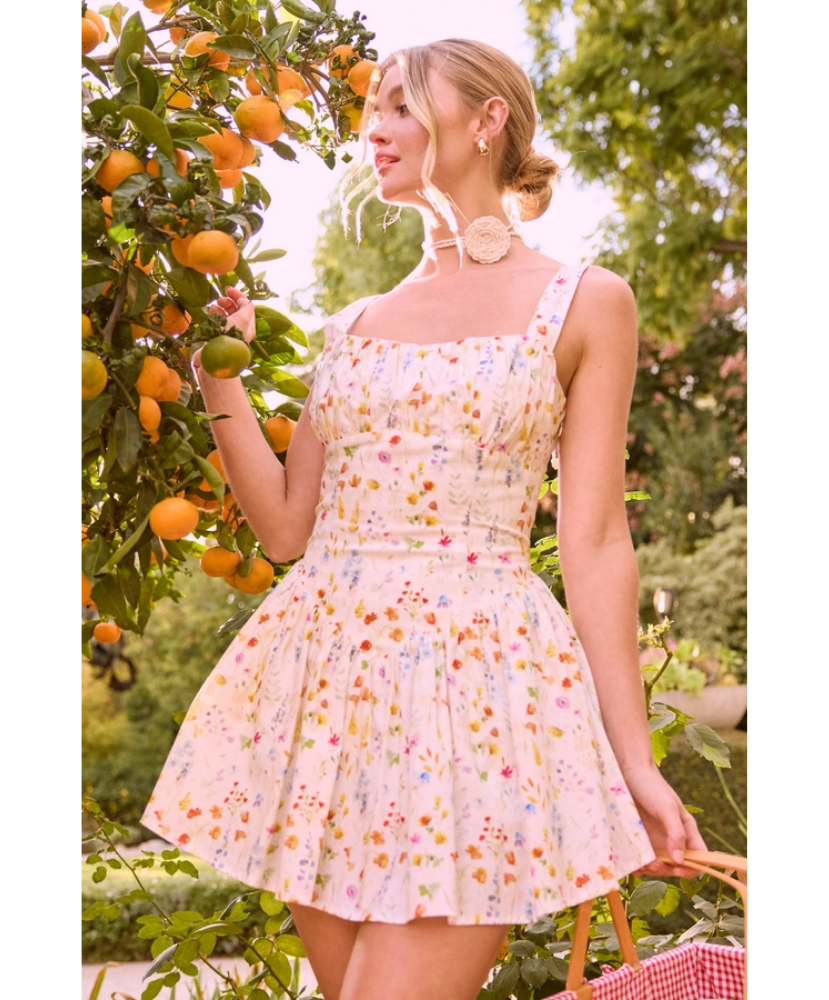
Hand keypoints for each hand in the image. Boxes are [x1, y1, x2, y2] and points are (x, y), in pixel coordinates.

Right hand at [193, 288, 256, 375]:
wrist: (215, 356)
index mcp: (248, 326)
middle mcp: (239, 330)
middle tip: (219, 299)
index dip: (238, 296)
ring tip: (213, 306)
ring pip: (225, 316)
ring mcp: (227, 334)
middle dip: (228, 302)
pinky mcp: (216, 337)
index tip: (227, 289)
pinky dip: (213, 315)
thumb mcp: (242, 319)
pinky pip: (216, 323)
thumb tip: (245, 300)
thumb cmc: (230, 336)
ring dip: (220, 308)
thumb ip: (246, 308)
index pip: (246, 307)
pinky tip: (209, 313)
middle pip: (235, 311)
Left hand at [622, 762, 706, 878]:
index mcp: (687, 831)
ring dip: (650, 869)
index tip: (676, 869)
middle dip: (665, 870)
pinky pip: (641, 858)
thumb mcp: (667, 808)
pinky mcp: (639, 838)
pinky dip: (638, 863)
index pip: (698, 858)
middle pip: (676, 866)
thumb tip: (680, 860)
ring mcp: (655, 839)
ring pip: (658, 865)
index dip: (691, 868)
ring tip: (641, 864)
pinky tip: (631, 862)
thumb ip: (676, 833)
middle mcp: (672, 838)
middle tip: (652, 865)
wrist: (627, 771)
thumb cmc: (651, 786)